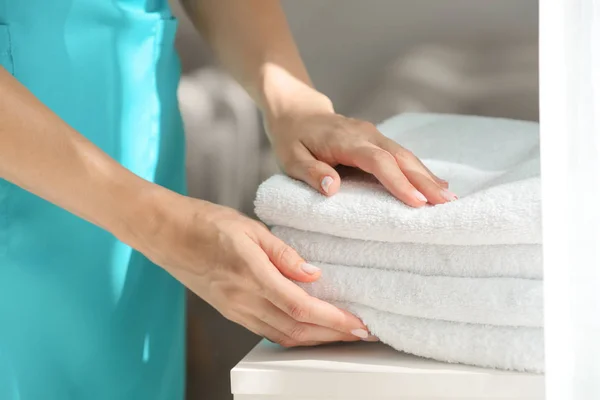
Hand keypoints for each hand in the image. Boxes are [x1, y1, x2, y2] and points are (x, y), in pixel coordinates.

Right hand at [138, 190, 373, 346]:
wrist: (165, 233)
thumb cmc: (203, 223)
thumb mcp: (250, 228)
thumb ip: (284, 253)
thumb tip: (314, 274)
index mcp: (251, 275)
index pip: (301, 307)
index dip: (333, 320)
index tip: (358, 323)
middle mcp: (243, 300)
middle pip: (296, 330)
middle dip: (333, 335)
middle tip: (361, 333)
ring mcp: (235, 309)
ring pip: (283, 336)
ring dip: (316, 339)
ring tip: (341, 333)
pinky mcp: (230, 310)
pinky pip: (267, 331)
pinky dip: (293, 334)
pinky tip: (307, 328)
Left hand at [265, 94, 455, 206]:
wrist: (297, 111)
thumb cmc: (292, 138)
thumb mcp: (291, 158)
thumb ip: (310, 172)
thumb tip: (332, 188)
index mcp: (345, 140)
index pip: (377, 162)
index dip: (398, 182)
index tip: (417, 202)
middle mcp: (366, 134)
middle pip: (401, 157)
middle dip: (425, 180)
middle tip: (447, 203)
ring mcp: (374, 134)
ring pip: (406, 155)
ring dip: (428, 176)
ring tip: (449, 198)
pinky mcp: (377, 139)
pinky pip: (402, 155)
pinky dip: (420, 170)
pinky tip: (435, 183)